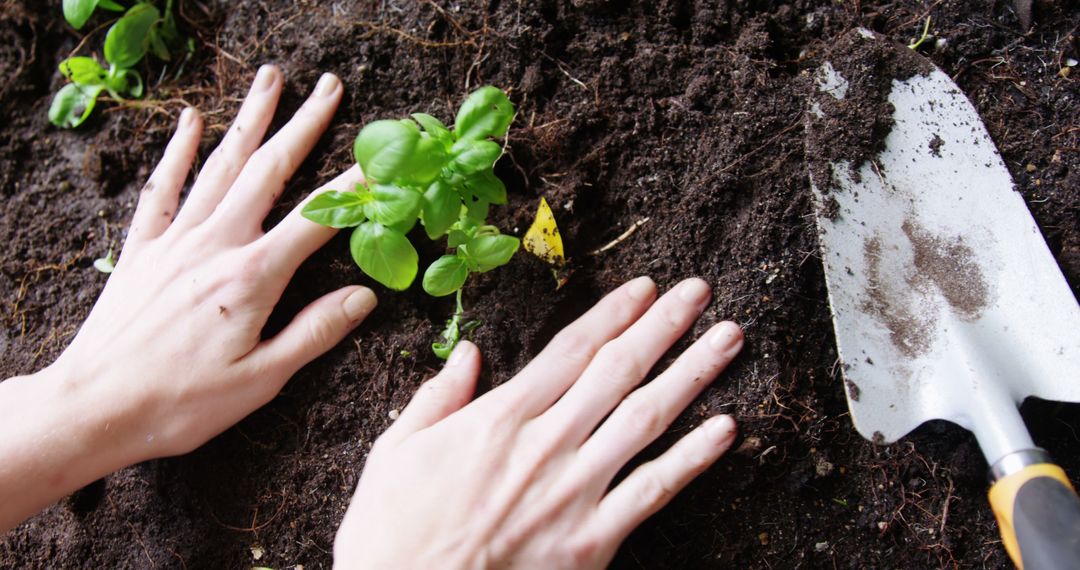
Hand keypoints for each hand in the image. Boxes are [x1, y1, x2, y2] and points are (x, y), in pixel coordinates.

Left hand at [0, 65, 372, 530]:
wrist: (94, 407)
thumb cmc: (181, 403)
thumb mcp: (262, 380)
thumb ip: (314, 333)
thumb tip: (364, 298)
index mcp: (251, 278)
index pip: (316, 220)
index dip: (354, 185)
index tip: (382, 154)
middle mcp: (215, 245)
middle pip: (268, 172)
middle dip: (303, 125)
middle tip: (329, 87)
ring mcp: (175, 242)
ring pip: (220, 167)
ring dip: (248, 121)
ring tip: (270, 80)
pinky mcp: (142, 250)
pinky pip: (163, 189)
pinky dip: (178, 153)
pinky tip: (191, 122)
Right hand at [334, 277, 742, 568]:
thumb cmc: (391, 536)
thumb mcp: (394, 453)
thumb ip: (437, 398)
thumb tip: (467, 353)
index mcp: (499, 419)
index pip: (570, 351)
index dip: (612, 314)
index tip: (643, 288)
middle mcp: (546, 445)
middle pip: (618, 371)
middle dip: (664, 326)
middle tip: (700, 291)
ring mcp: (574, 493)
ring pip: (646, 419)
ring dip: (692, 374)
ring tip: (728, 340)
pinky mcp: (592, 543)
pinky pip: (654, 491)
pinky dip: (694, 458)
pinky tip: (726, 429)